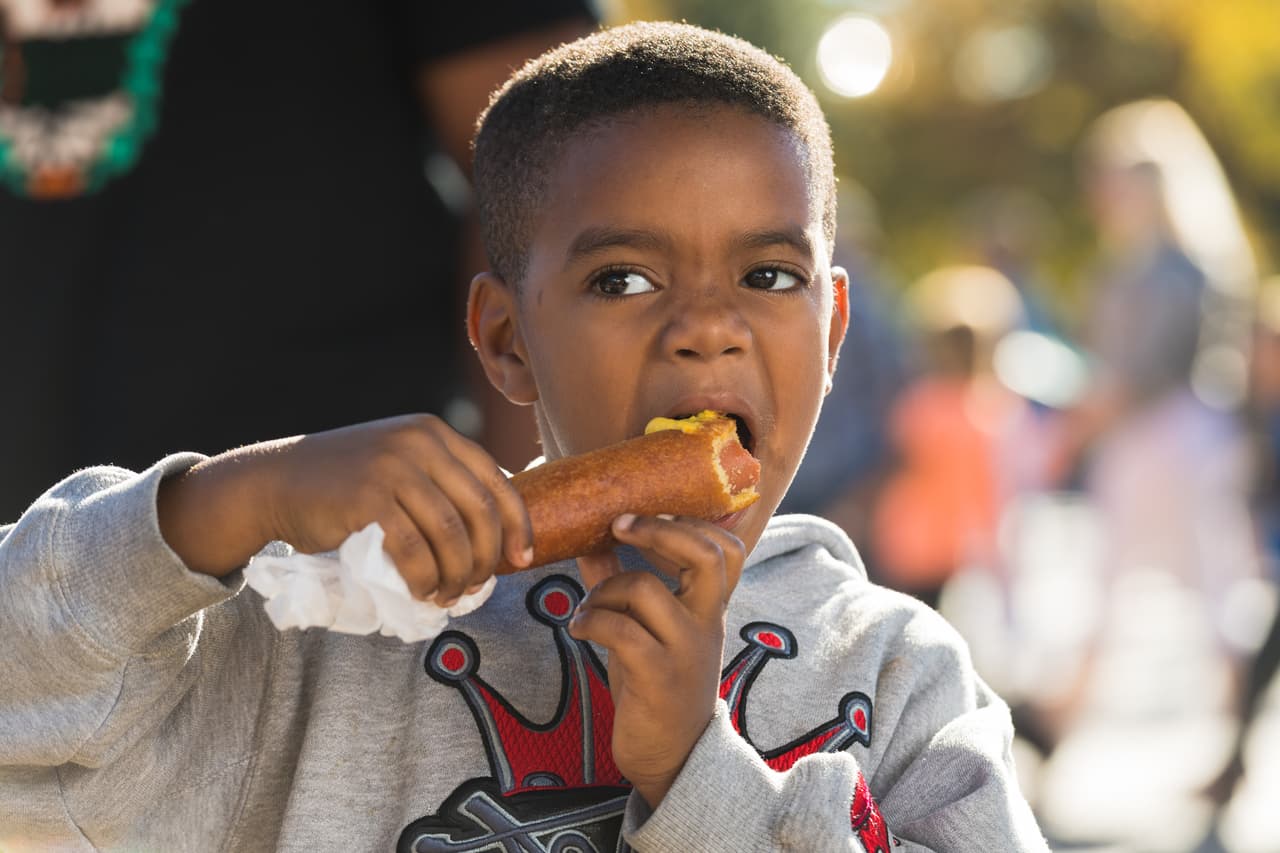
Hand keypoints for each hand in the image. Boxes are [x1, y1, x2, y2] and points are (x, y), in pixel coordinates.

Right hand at [157, 414, 532, 601]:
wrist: (274, 481)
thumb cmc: (343, 484)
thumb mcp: (399, 462)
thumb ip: (440, 482)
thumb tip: (493, 533)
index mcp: (435, 433)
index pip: (496, 481)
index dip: (516, 525)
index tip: (521, 559)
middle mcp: (420, 443)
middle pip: (479, 512)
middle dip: (485, 559)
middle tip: (476, 587)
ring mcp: (393, 468)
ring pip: (451, 536)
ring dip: (456, 575)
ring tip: (447, 595)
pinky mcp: (367, 499)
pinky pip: (414, 552)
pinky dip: (425, 581)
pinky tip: (422, 592)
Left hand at [569, 513, 745, 808]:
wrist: (672, 756)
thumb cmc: (657, 684)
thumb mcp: (648, 629)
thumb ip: (625, 584)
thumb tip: (590, 540)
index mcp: (710, 607)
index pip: (728, 548)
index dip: (691, 521)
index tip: (650, 515)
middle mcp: (706, 622)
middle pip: (706, 554)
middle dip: (657, 528)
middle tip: (618, 525)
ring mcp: (685, 649)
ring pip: (644, 588)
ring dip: (602, 588)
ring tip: (586, 606)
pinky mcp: (658, 677)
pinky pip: (620, 629)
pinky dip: (590, 620)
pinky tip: (579, 629)